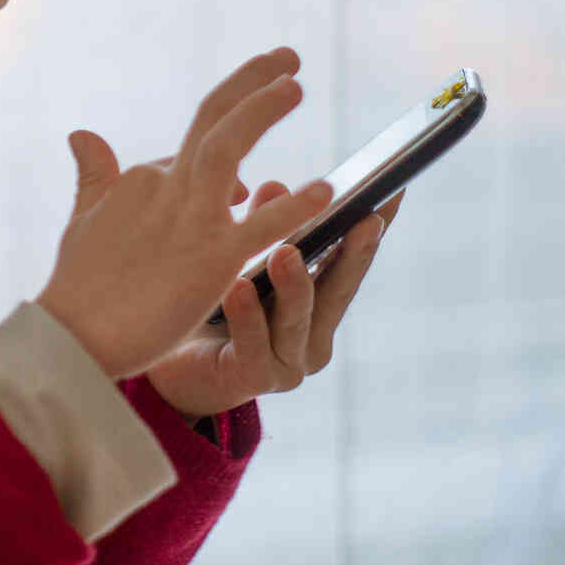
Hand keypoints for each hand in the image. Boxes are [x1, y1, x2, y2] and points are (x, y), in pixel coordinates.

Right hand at [36, 48, 334, 380]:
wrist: (72, 335)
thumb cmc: (78, 284)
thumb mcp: (87, 217)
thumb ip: (95, 174)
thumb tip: (82, 133)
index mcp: (143, 179)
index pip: (193, 144)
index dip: (229, 136)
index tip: (252, 157)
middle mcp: (166, 186)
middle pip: (212, 118)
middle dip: (251, 81)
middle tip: (288, 58)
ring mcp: (190, 220)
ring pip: (226, 146)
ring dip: (260, 110)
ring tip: (294, 85)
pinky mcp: (211, 259)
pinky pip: (259, 225)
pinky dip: (292, 205)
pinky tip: (325, 191)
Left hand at [145, 186, 404, 417]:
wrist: (171, 368)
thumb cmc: (213, 309)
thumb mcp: (239, 262)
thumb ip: (260, 229)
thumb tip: (275, 186)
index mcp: (317, 304)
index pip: (350, 261)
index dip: (372, 230)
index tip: (393, 192)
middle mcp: (312, 335)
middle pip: (338, 290)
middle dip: (354, 254)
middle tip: (364, 220)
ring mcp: (289, 361)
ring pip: (297, 319)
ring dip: (294, 285)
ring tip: (285, 252)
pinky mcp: (254, 378)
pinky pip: (252, 345)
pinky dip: (248, 316)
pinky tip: (238, 289)